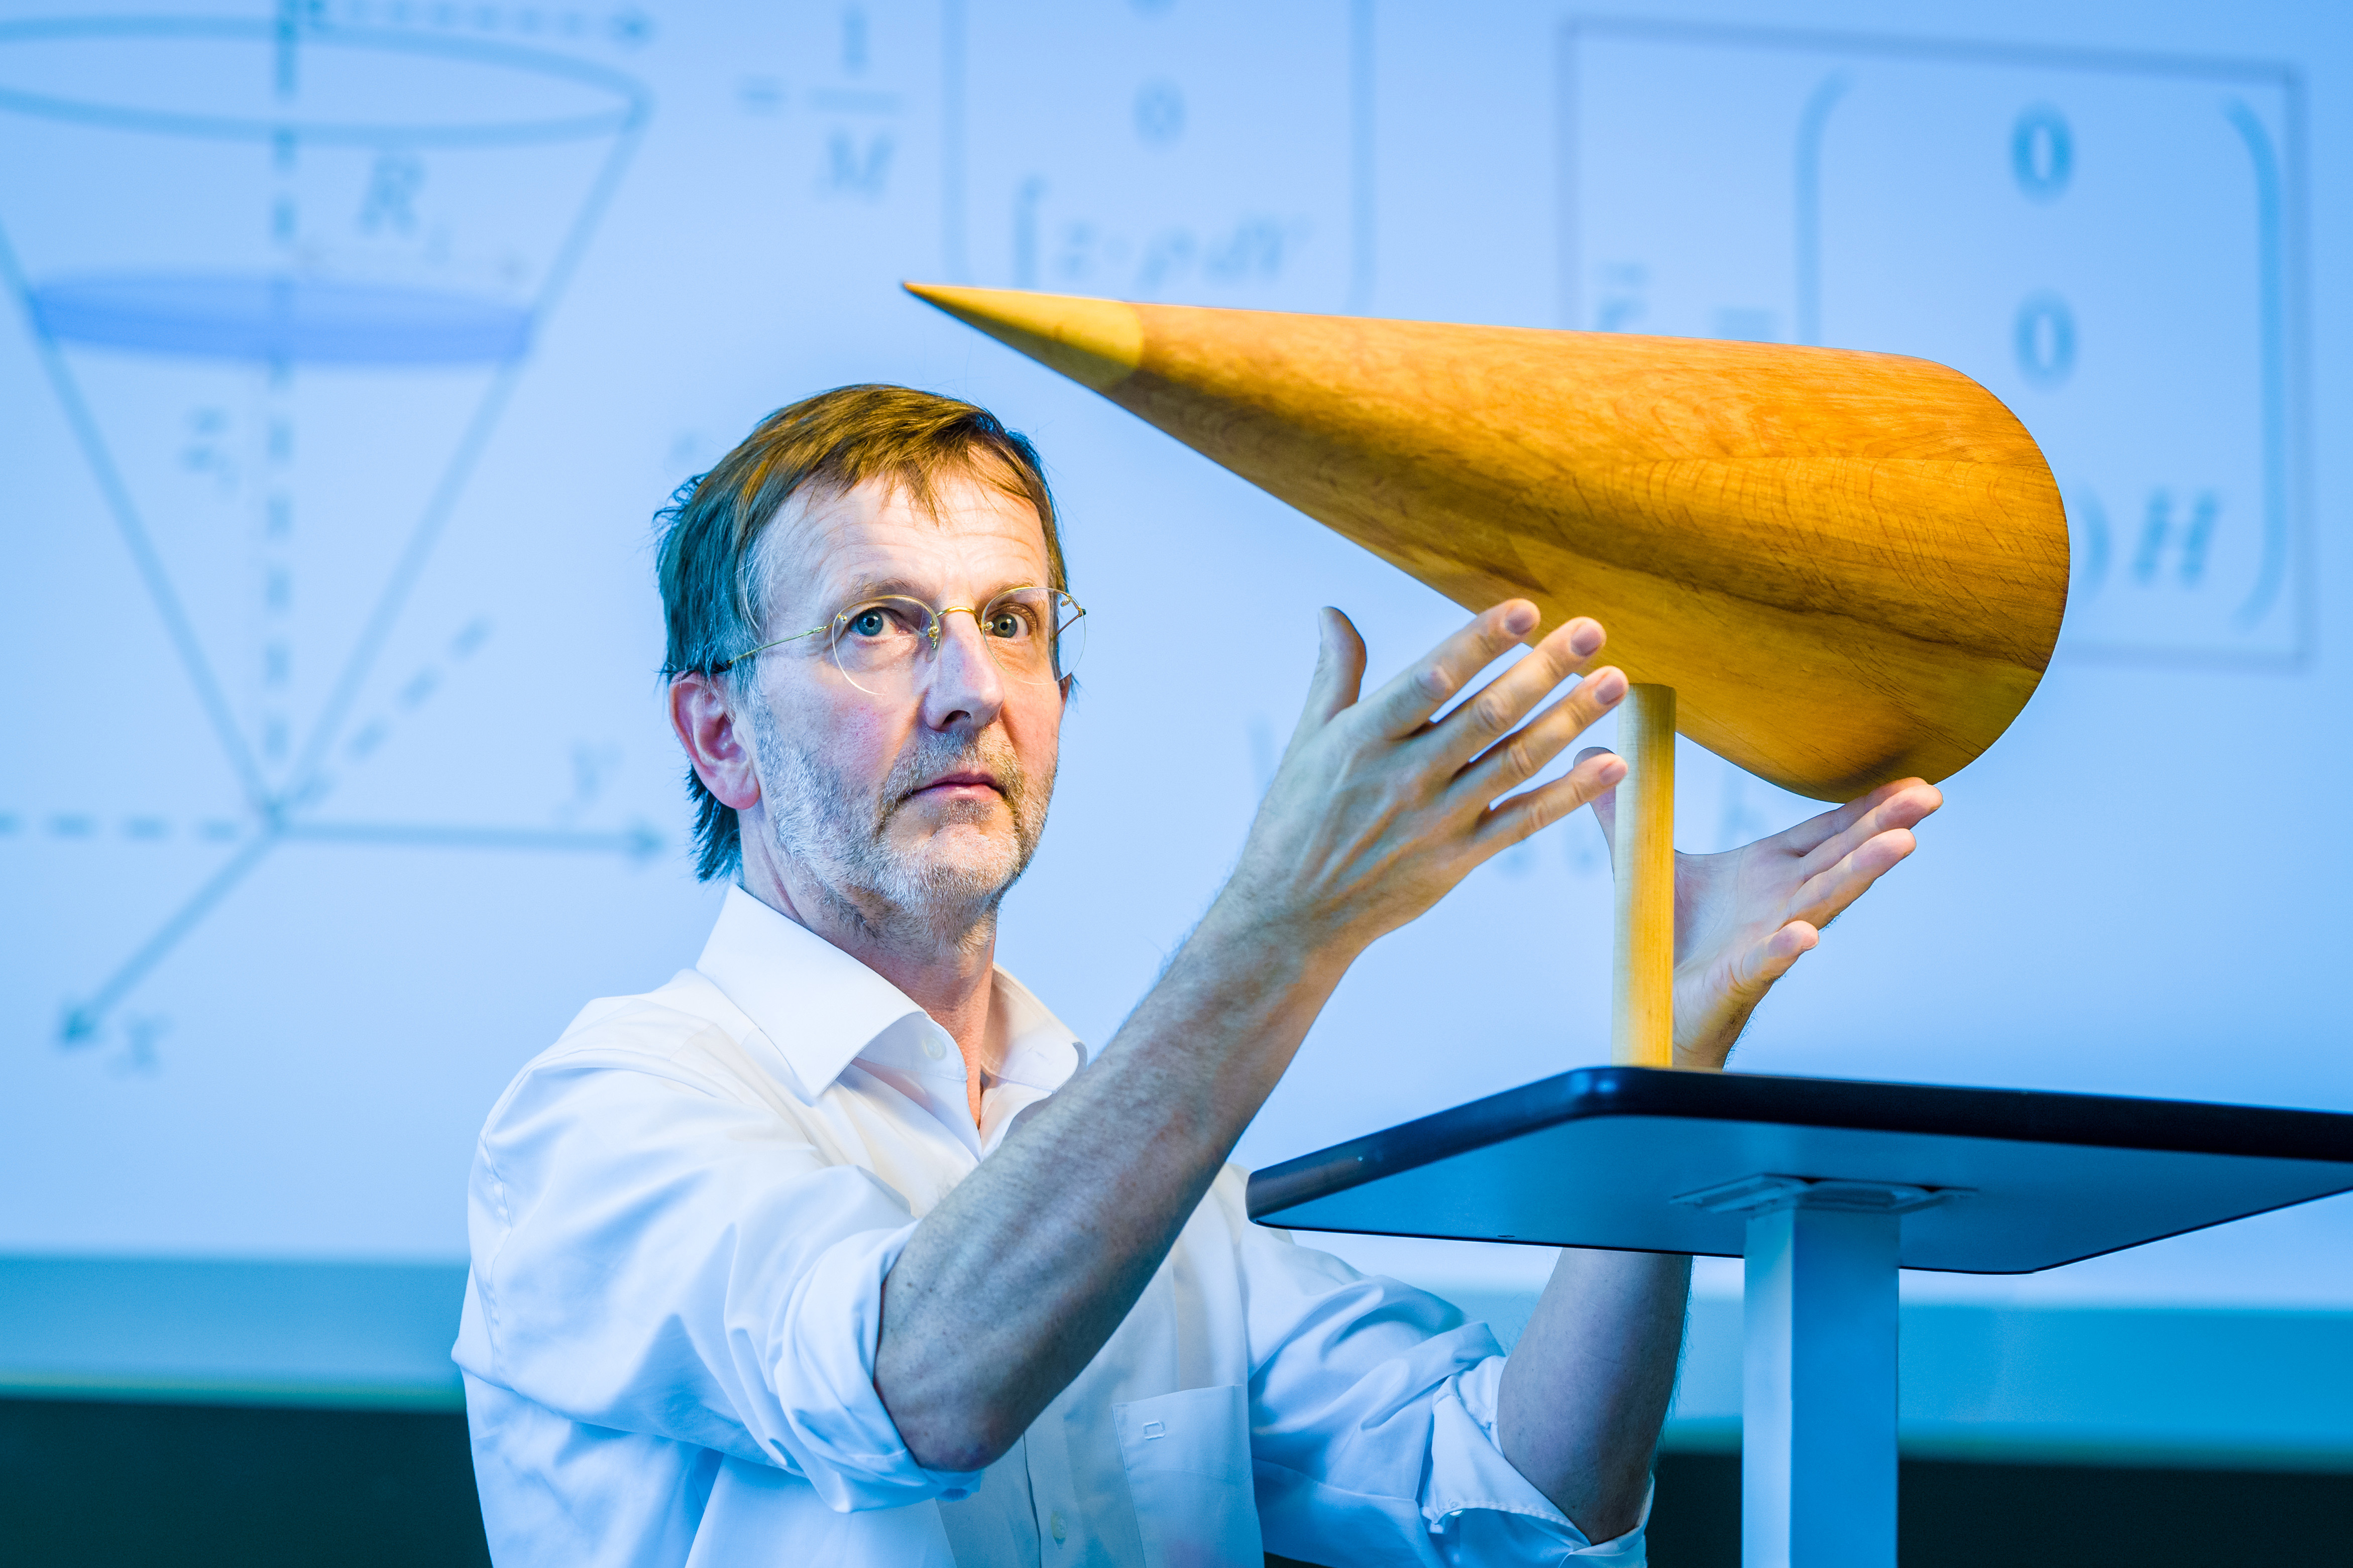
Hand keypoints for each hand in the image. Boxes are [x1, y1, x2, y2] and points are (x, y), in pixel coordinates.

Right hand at [1213, 602, 1628, 964]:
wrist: (1293, 915)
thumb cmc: (1297, 819)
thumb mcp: (1307, 740)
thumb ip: (1335, 674)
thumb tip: (1332, 612)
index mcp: (1364, 738)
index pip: (1431, 679)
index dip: (1479, 643)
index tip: (1524, 610)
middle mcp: (1405, 776)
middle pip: (1487, 715)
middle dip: (1544, 669)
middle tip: (1592, 631)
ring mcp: (1436, 820)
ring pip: (1515, 761)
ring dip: (1571, 720)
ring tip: (1615, 682)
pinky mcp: (1458, 860)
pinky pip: (1524, 821)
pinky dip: (1570, 793)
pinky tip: (1610, 763)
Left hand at [1582, 766, 1942, 1068]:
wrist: (1656, 1004)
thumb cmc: (1668, 936)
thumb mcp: (1644, 860)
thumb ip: (1625, 810)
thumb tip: (1596, 749)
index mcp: (1768, 869)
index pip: (1827, 831)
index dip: (1868, 806)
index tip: (1913, 781)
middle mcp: (1780, 900)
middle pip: (1841, 857)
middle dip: (1885, 825)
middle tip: (1928, 797)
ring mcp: (1767, 938)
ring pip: (1821, 902)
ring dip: (1859, 875)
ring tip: (1899, 847)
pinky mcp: (1740, 976)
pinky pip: (1766, 961)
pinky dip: (1785, 948)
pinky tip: (1804, 935)